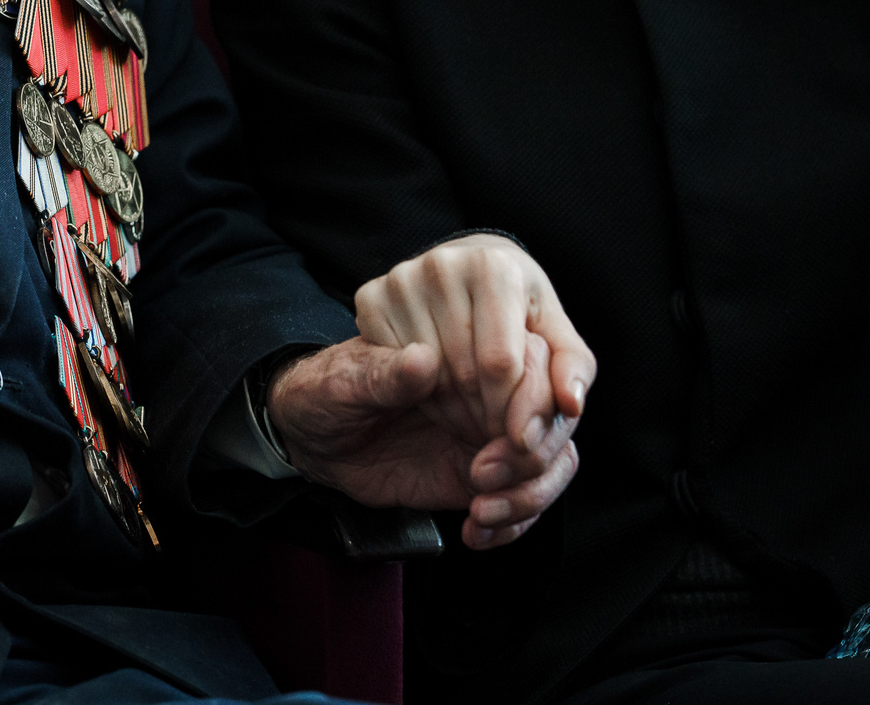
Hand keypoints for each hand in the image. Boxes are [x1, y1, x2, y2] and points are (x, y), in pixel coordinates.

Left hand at [266, 334, 580, 548]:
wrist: (313, 438)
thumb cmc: (328, 390)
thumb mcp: (344, 381)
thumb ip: (384, 372)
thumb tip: (424, 361)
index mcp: (464, 338)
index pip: (530, 353)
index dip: (535, 393)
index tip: (515, 432)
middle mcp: (490, 381)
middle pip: (556, 410)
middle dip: (536, 449)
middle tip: (486, 473)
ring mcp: (493, 428)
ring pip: (554, 457)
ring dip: (529, 492)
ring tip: (480, 510)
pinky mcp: (487, 472)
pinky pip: (528, 495)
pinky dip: (514, 521)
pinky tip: (476, 531)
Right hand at [354, 234, 596, 457]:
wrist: (464, 271)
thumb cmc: (516, 307)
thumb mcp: (553, 332)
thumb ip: (573, 367)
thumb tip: (571, 403)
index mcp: (494, 266)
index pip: (500, 365)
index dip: (511, 411)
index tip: (519, 433)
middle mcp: (443, 264)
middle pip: (462, 373)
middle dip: (483, 416)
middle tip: (494, 430)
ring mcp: (401, 279)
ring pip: (426, 377)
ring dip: (452, 412)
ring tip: (471, 412)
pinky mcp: (371, 297)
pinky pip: (393, 368)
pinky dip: (417, 395)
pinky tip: (438, 393)